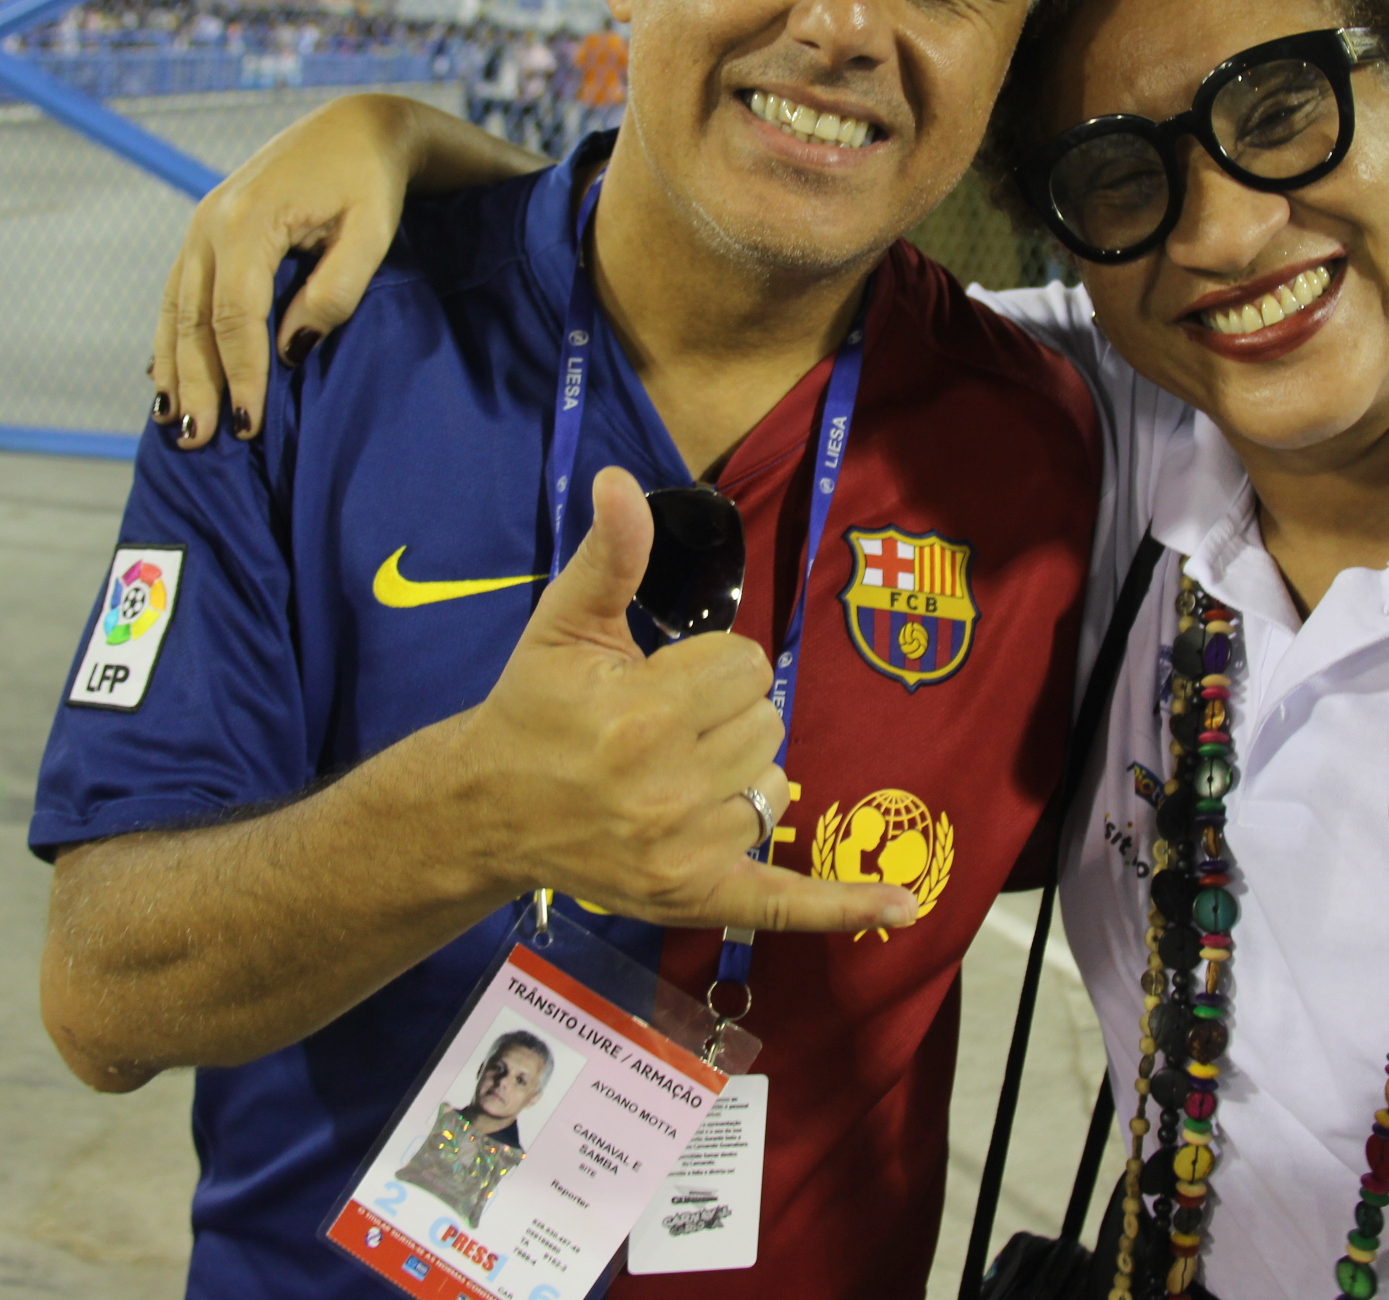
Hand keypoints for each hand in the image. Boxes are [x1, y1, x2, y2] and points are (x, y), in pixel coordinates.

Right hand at [149, 96, 413, 447]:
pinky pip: (178, 293)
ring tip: (175, 422)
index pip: (235, 317)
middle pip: (194, 321)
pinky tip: (166, 376)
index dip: (241, 375)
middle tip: (200, 441)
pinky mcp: (204, 231)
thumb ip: (334, 292)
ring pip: (177, 310)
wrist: (354, 128)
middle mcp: (209, 222)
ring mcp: (200, 225)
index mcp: (248, 222)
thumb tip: (291, 350)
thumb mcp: (371, 235)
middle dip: (196, 385)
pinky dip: (171, 338)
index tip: (250, 425)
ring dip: (173, 369)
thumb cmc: (371, 183)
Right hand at [460, 467, 918, 933]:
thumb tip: (622, 482)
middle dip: (725, 715)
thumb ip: (611, 555)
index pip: (748, 667)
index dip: (710, 665)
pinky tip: (899, 906)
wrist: (489, 808)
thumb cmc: (534, 706)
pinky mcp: (693, 897)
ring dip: (741, 774)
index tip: (661, 678)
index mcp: (645, 715)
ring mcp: (685, 852)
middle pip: (767, 724)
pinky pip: (783, 901)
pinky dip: (841, 905)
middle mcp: (670, 789)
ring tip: (674, 775)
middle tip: (662, 727)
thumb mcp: (565, 623)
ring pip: (776, 787)